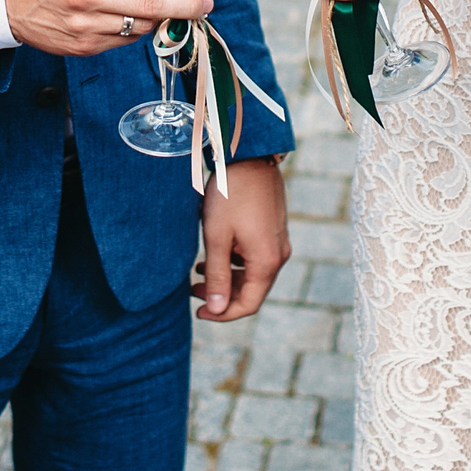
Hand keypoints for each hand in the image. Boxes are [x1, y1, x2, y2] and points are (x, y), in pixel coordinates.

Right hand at [1, 0, 211, 56]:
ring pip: (142, 25)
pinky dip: (140, 29)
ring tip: (180, 8)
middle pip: (151, 2)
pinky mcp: (84, 47)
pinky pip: (126, 39)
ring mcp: (85, 24)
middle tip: (206, 2)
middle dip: (187, 4)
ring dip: (167, 18)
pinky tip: (143, 18)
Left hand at [193, 157, 289, 319]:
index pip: (248, 304)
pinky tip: (214, 255)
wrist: (250, 157)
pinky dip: (234, 263)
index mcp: (267, 261)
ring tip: (197, 272)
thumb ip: (216, 276)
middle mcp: (278, 255)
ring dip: (226, 278)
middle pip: (252, 291)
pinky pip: (255, 258)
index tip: (198, 312)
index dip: (223, 314)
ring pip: (252, 274)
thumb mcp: (217, 237)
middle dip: (222, 296)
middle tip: (192, 291)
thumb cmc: (231, 195)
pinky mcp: (273, 230)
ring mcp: (278, 242)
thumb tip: (216, 309)